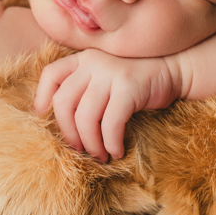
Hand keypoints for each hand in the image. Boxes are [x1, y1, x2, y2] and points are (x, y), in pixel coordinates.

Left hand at [33, 48, 180, 161]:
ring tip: (100, 155)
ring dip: (91, 144)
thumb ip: (84, 88)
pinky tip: (117, 151)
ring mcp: (110, 72)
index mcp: (83, 59)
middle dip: (68, 133)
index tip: (44, 121)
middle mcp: (92, 61)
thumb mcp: (104, 77)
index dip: (41, 99)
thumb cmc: (135, 82)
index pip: (51, 75)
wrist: (173, 70)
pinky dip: (111, 142)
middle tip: (79, 149)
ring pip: (85, 117)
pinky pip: (110, 123)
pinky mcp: (128, 86)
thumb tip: (56, 120)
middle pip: (63, 102)